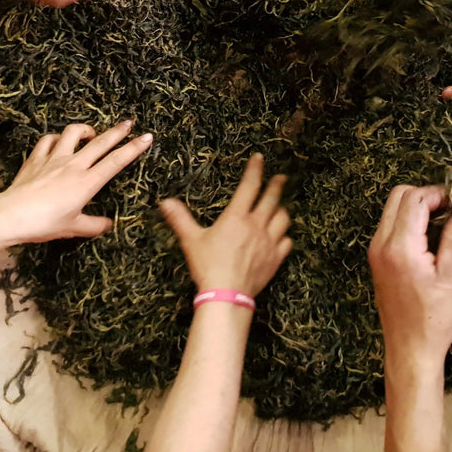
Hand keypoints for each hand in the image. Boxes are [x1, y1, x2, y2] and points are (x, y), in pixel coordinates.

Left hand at [0, 120, 152, 244]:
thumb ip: (94, 225)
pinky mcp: (36, 158)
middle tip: (129, 122)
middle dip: (117, 131)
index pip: (116, 162)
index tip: (147, 137)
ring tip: (92, 132)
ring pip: (73, 134)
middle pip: (100, 143)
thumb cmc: (44, 224)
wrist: (10, 216)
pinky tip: (59, 142)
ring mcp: (53, 159)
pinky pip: (48, 140)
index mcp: (86, 182)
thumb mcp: (73, 228)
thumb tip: (109, 224)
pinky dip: (56, 138)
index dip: (133, 148)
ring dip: (85, 129)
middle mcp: (73, 165)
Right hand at [160, 154, 292, 294]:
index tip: (259, 158)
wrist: (226, 294)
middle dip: (277, 185)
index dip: (255, 169)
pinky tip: (282, 236)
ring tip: (279, 206)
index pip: (249, 186)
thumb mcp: (191, 240)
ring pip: (283, 219)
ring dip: (281, 210)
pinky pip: (286, 242)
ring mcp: (269, 242)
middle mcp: (256, 225)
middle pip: (272, 198)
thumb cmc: (208, 266)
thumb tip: (165, 202)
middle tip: (281, 177)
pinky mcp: (275, 259)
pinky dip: (285, 237)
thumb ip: (180, 219)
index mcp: (237, 217)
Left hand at [368, 186, 451, 366]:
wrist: (411, 349)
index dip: (440, 194)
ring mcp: (375, 251)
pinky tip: (431, 239)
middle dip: (427, 196)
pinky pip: (390, 225)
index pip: (415, 198)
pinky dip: (409, 221)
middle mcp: (380, 244)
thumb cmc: (436, 318)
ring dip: (417, 208)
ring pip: (392, 209)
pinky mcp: (377, 259)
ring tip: (445, 224)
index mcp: (399, 246)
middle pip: (399, 195)